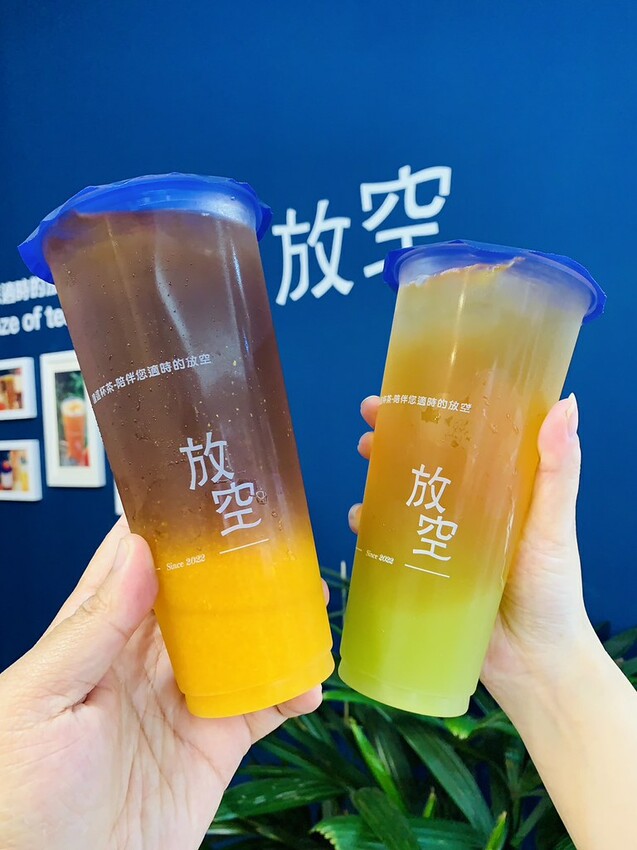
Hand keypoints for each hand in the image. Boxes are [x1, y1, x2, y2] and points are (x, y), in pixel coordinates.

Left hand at [0, 520, 322, 849]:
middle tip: (280, 536)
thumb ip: (91, 629)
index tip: (205, 491)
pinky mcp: (215, 745)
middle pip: (202, 596)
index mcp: (97, 637)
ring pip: (241, 643)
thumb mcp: (38, 703)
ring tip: (312, 596)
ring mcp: (185, 700)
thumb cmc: (19, 799)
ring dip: (277, 620)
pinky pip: (264, 707)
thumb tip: (137, 551)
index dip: (168, 525)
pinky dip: (294, 689)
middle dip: (238, 565)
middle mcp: (146, 660)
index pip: (135, 564)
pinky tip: (312, 679)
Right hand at [349, 394, 595, 710]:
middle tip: (367, 436)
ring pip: (400, 498)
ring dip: (374, 483)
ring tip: (361, 481)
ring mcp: (443, 538)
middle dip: (390, 443)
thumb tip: (566, 402)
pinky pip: (390, 542)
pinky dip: (370, 528)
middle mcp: (468, 506)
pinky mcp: (424, 570)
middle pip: (422, 462)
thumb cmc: (552, 590)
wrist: (534, 664)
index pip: (462, 435)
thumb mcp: (554, 525)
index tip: (402, 391)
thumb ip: (559, 471)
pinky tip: (358, 524)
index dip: (431, 410)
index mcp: (500, 486)